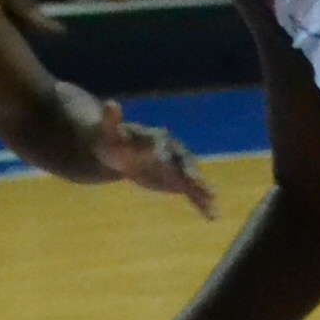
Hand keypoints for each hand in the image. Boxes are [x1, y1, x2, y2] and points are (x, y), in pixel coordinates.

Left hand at [91, 99, 215, 214]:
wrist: (120, 152)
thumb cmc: (112, 141)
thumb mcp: (108, 132)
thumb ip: (111, 121)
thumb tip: (111, 104)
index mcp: (153, 136)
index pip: (157, 141)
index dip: (158, 148)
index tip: (158, 155)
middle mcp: (170, 148)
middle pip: (180, 159)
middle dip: (187, 170)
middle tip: (194, 182)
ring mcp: (176, 164)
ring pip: (190, 176)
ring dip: (200, 187)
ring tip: (211, 199)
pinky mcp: (178, 180)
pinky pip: (191, 191)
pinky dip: (201, 202)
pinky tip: (212, 215)